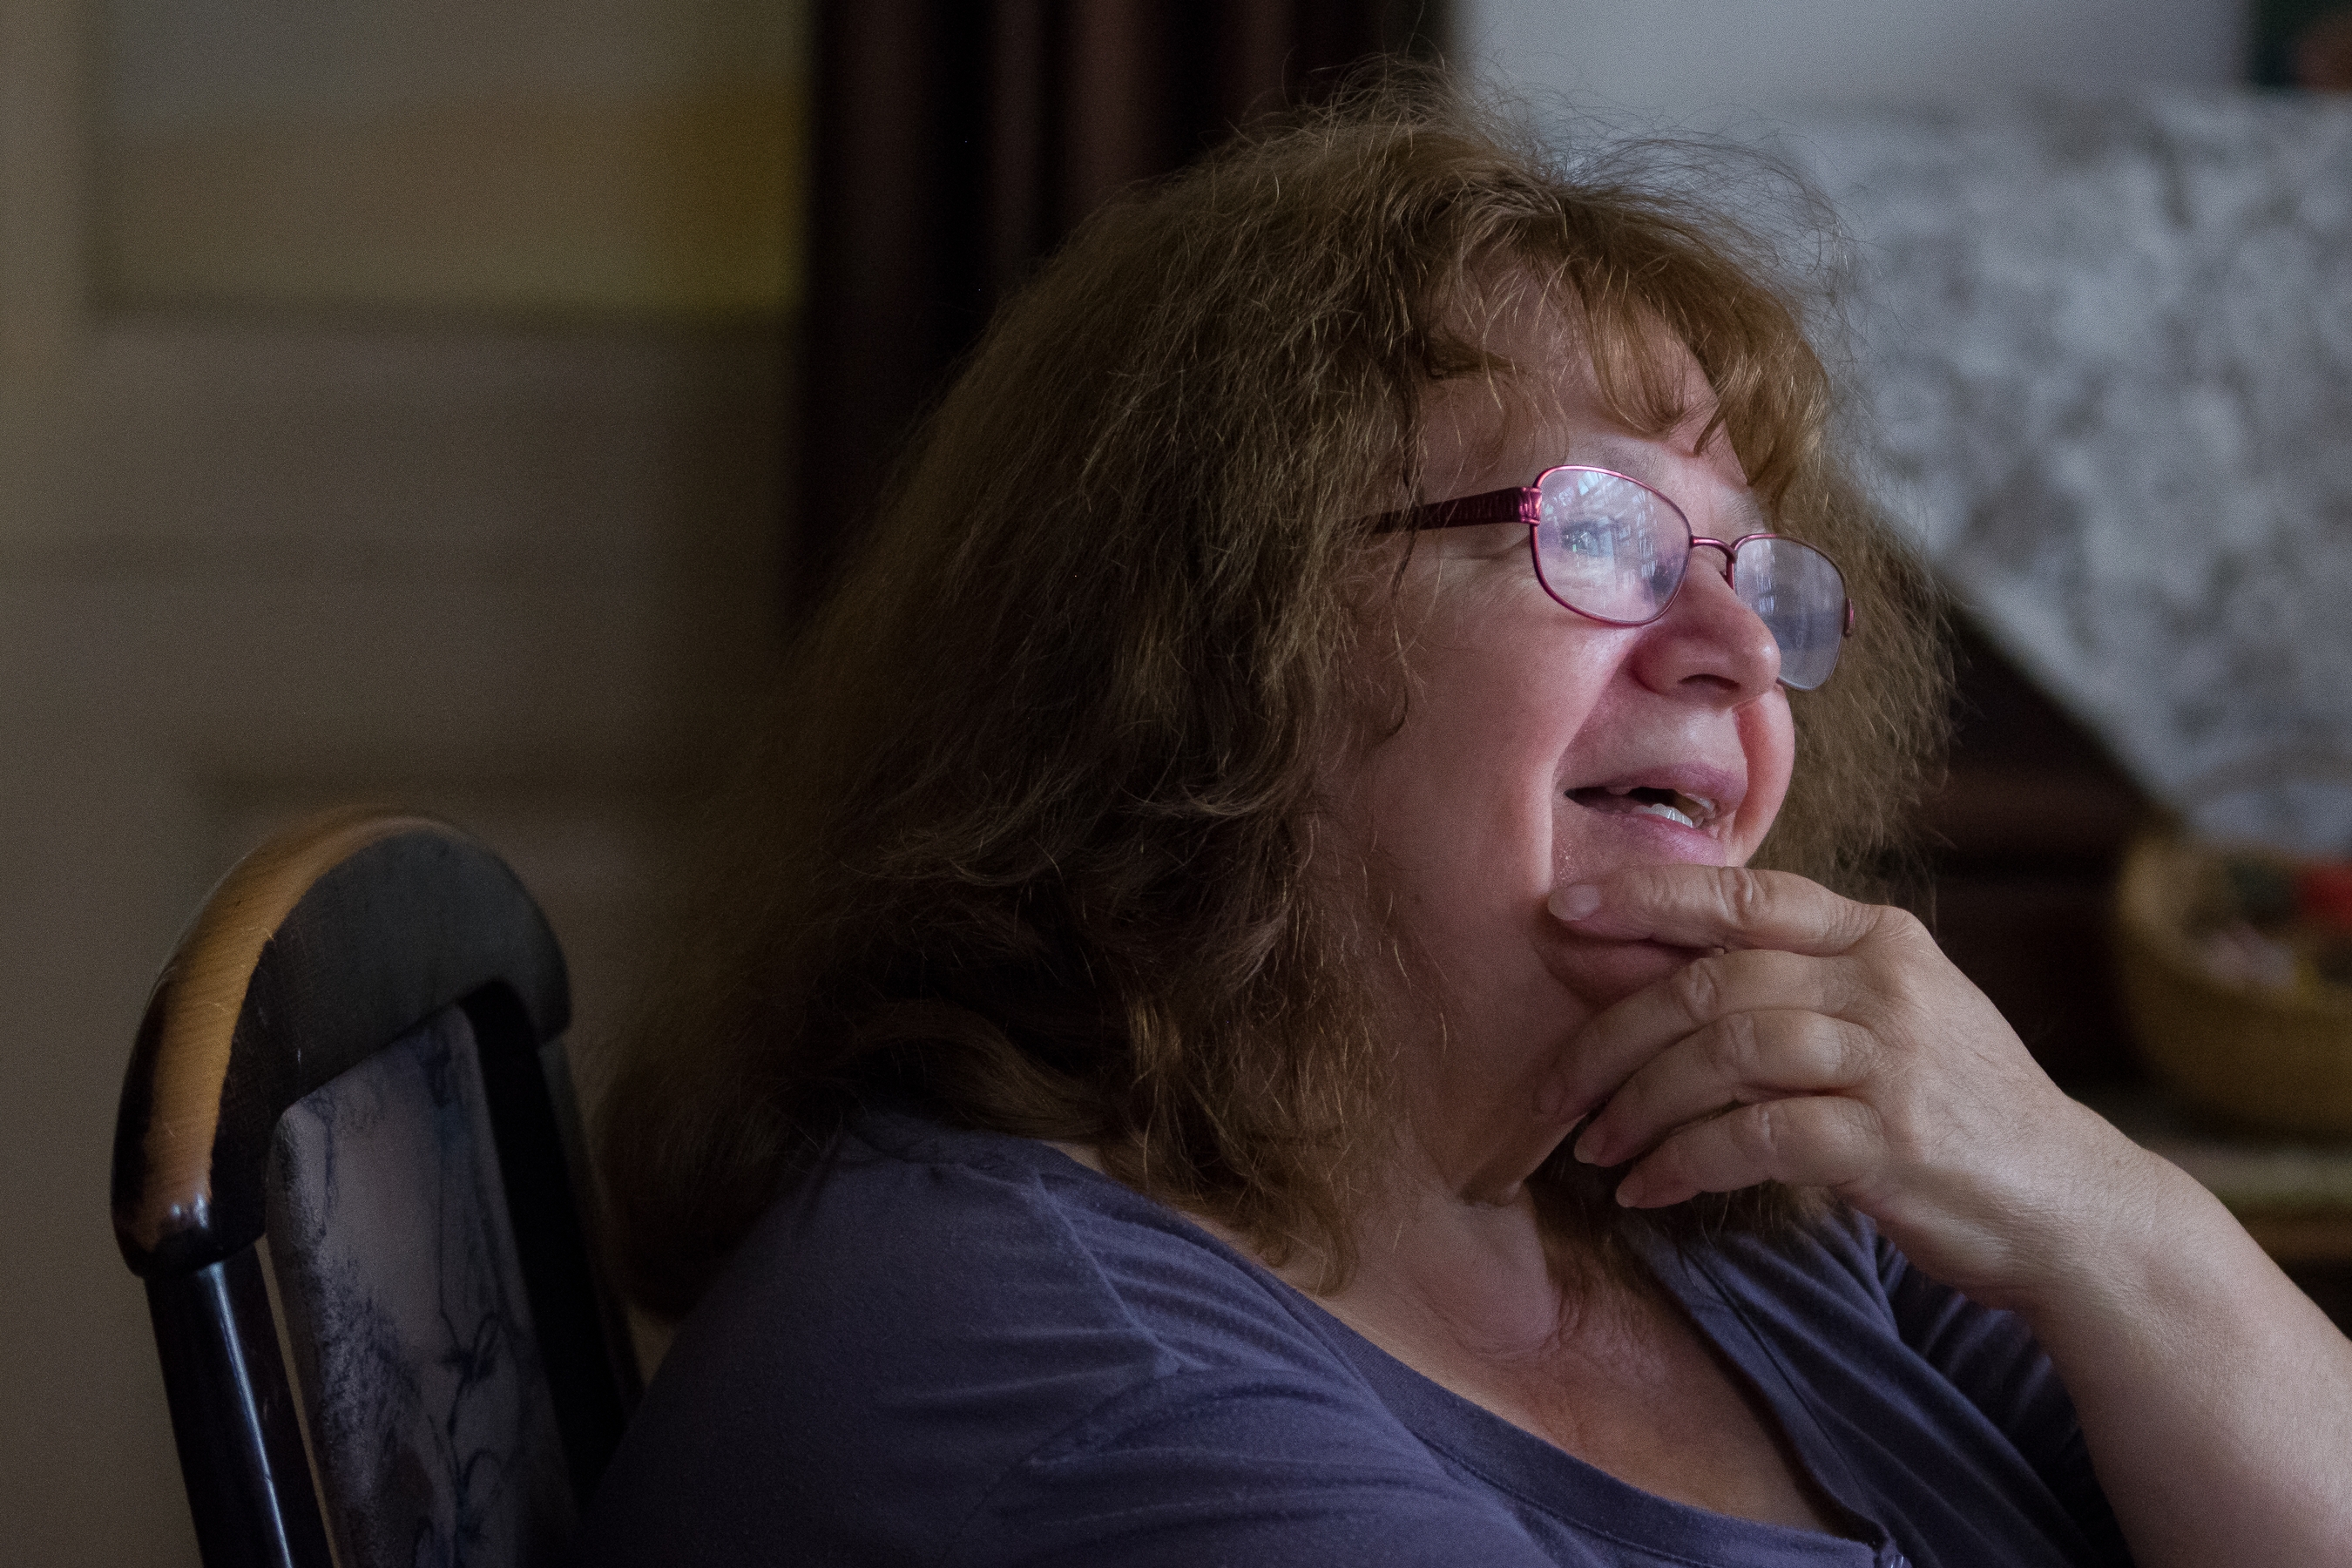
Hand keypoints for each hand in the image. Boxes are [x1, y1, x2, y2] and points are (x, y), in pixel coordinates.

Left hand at [1542, 864, 2157, 1307]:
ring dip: (1639, 1105)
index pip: (1744, 891)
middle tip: (1551, 1090)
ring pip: (1725, 1052)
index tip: (1560, 907)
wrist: (2068, 1206)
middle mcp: (1885, 981)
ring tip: (1595, 1150)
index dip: (1645, 895)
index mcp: (1876, 935)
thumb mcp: (1885, 1017)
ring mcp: (1894, 1059)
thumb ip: (1789, 983)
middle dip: (1611, 1034)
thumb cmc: (1950, 1109)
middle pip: (1713, 981)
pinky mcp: (1892, 1141)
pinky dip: (1685, 1162)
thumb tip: (1645, 969)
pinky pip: (1755, 1137)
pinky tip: (1650, 1189)